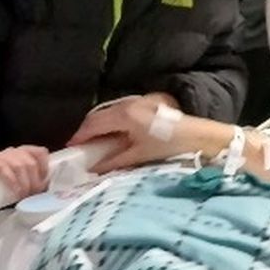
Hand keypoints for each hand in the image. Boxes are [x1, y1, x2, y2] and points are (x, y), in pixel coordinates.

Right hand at [0, 145, 49, 197]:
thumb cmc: (2, 182)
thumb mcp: (20, 177)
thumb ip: (32, 179)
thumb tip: (47, 188)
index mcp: (24, 152)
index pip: (40, 152)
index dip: (44, 167)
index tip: (44, 183)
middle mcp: (13, 151)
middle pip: (30, 162)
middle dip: (35, 180)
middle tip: (33, 194)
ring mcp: (0, 156)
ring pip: (19, 165)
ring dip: (25, 183)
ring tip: (24, 195)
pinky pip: (3, 169)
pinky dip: (12, 181)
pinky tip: (15, 191)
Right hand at [67, 95, 203, 172]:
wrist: (198, 135)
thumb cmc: (168, 146)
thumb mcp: (138, 155)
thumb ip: (112, 162)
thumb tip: (92, 169)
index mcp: (125, 115)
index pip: (93, 123)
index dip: (80, 136)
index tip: (71, 148)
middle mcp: (130, 103)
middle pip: (100, 114)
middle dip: (88, 129)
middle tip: (81, 145)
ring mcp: (141, 100)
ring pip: (111, 110)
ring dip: (101, 123)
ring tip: (96, 140)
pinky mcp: (150, 101)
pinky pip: (123, 109)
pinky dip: (114, 119)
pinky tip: (115, 132)